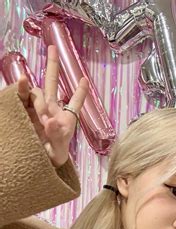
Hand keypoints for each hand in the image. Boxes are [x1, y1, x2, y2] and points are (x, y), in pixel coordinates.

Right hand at [16, 45, 88, 166]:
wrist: (38, 163)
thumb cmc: (51, 157)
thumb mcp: (57, 150)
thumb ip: (57, 135)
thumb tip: (51, 121)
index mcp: (65, 119)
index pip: (75, 104)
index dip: (80, 92)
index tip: (85, 79)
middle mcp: (51, 110)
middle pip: (52, 85)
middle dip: (53, 66)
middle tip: (52, 47)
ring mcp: (36, 110)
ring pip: (36, 91)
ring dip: (34, 92)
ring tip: (33, 98)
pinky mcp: (23, 112)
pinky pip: (21, 97)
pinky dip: (20, 89)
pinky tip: (21, 83)